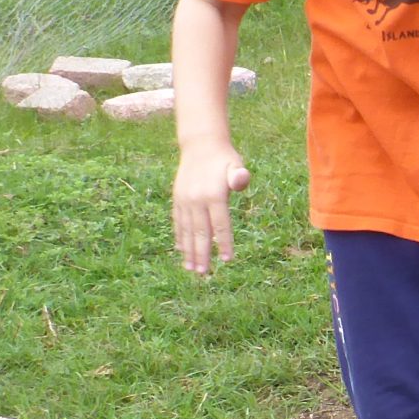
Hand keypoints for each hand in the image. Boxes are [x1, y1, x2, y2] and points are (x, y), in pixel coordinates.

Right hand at [173, 140, 250, 276]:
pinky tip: (182, 250)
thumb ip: (239, 175)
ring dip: (189, 251)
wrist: (200, 145)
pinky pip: (178, 222)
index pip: (220, 224)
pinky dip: (180, 237)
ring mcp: (184, 200)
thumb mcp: (235, 164)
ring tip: (191, 269)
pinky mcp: (177, 199)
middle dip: (202, 254)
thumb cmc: (224, 158)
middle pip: (201, 232)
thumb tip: (241, 180)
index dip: (224, 243)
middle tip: (204, 274)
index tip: (227, 260)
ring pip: (187, 230)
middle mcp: (196, 200)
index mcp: (213, 195)